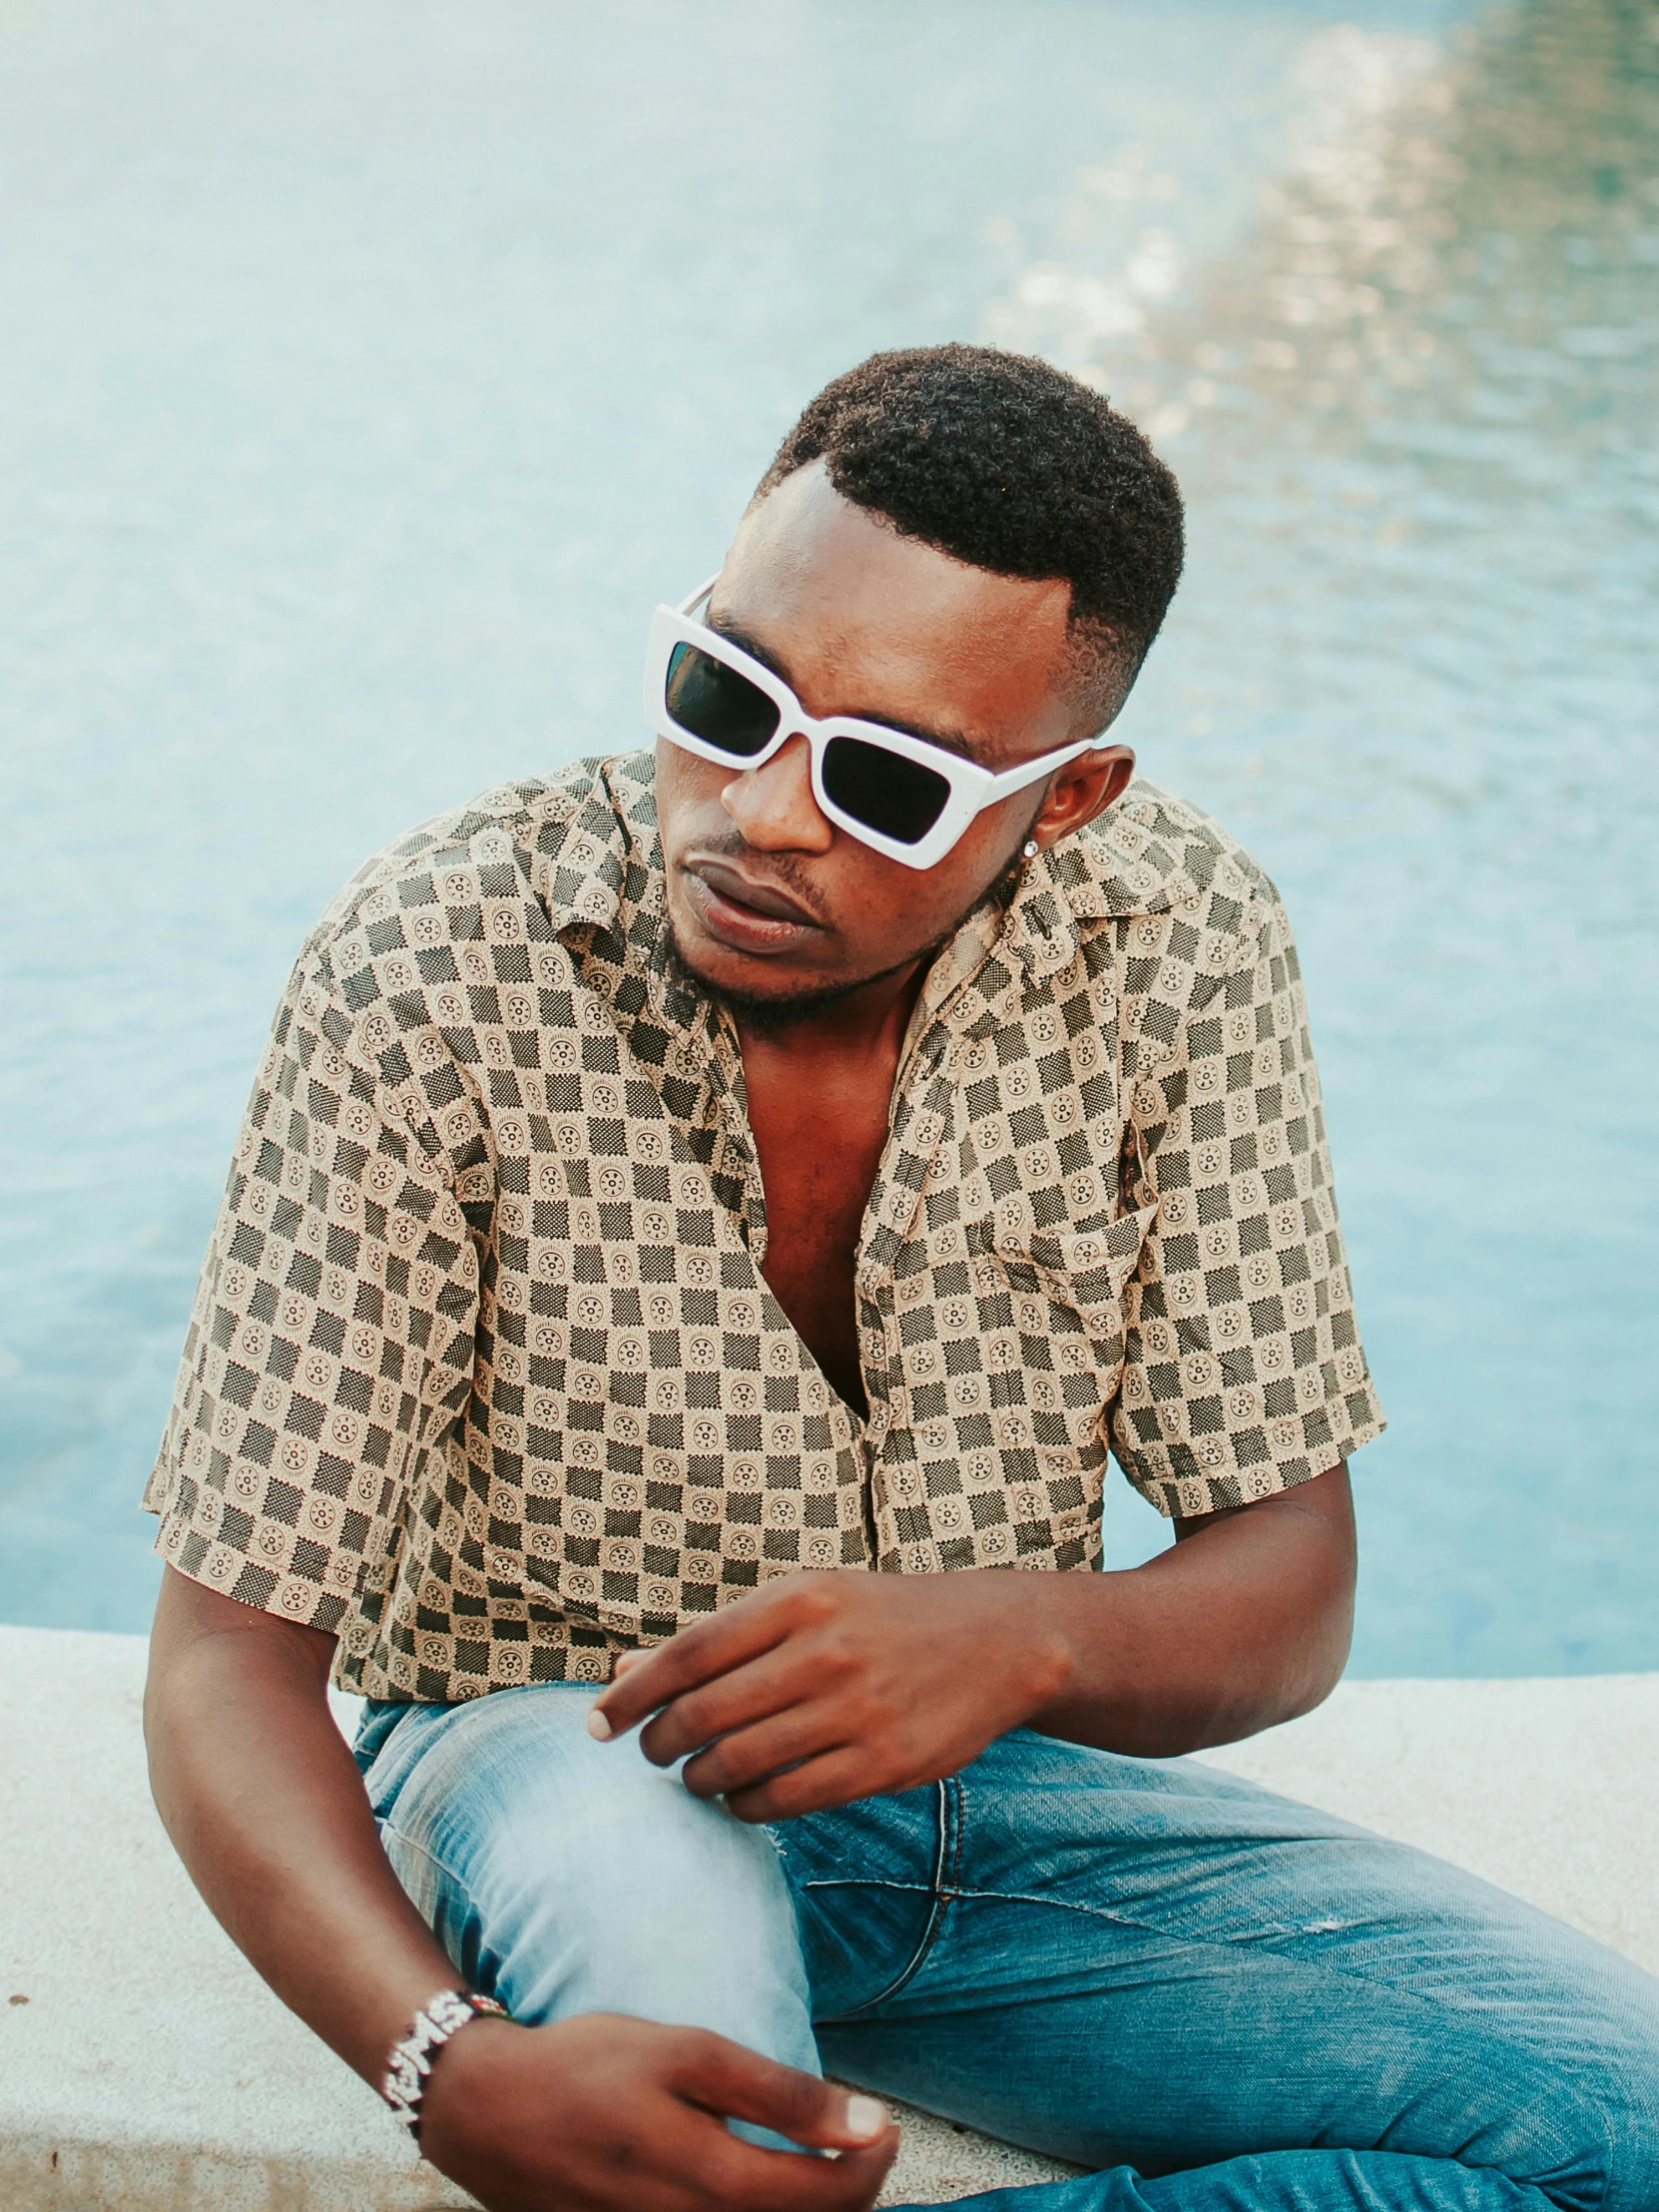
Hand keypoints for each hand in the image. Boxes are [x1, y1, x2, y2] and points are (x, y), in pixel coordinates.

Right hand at [418, 2012, 897, 2211]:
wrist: (488, 2114)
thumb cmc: (588, 2069)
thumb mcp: (685, 2054)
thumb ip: (778, 2093)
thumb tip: (865, 2122)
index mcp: (711, 2183)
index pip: (827, 2199)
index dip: (871, 2166)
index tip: (884, 2125)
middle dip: (846, 2193)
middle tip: (855, 2141)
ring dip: (804, 2210)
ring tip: (811, 2161)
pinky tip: (757, 2185)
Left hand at [588, 1570, 1074, 1820]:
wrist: (995, 1642)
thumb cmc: (878, 1619)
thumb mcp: (804, 1602)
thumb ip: (717, 1638)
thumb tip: (622, 1673)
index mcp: (797, 1599)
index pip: (687, 1654)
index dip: (631, 1697)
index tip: (595, 1725)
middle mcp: (824, 1651)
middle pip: (704, 1714)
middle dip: (659, 1744)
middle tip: (652, 1754)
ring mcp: (855, 1711)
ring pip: (738, 1764)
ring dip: (698, 1780)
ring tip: (694, 1777)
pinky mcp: (883, 1765)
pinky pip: (785, 1800)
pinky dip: (745, 1806)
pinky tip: (739, 1797)